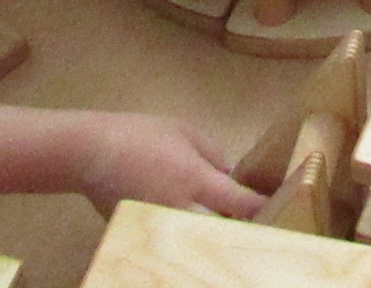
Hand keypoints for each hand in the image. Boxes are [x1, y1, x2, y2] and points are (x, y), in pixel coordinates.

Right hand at [77, 112, 266, 218]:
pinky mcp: (143, 233)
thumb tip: (228, 179)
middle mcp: (180, 208)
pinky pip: (173, 237)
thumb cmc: (142, 135)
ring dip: (212, 232)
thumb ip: (213, 156)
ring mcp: (160, 225)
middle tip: (256, 221)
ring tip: (224, 224)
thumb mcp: (187, 132)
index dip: (262, 208)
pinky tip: (191, 226)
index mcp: (196, 180)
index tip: (279, 208)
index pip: (240, 203)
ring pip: (198, 237)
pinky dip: (186, 233)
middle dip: (238, 228)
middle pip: (221, 230)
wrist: (91, 153)